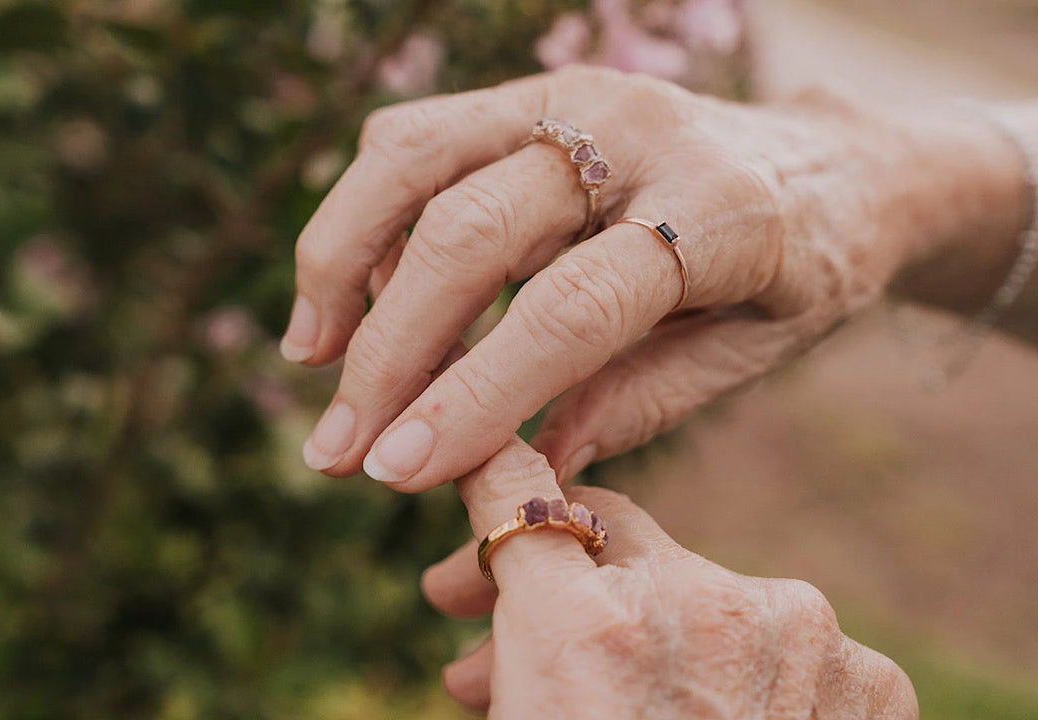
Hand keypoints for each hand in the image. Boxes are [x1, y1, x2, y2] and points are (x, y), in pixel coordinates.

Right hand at [284, 64, 1016, 487]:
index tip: (399, 472)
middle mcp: (640, 132)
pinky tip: (348, 295)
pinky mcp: (533, 91)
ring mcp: (578, 96)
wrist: (832, 161)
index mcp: (725, 212)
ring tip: (312, 362)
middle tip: (338, 451)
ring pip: (414, 159)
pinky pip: (417, 139)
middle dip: (388, 351)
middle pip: (472, 231)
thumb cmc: (801, 269)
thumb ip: (644, 398)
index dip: (475, 395)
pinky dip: (363, 217)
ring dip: (341, 266)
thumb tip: (530, 464)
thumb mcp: (757, 348)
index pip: (571, 310)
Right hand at [425, 439, 918, 717]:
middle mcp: (703, 603)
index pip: (530, 499)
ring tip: (599, 704)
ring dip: (651, 635)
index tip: (484, 534)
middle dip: (554, 590)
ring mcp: (800, 638)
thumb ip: (522, 618)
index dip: (501, 508)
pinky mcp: (867, 679)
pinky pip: (782, 641)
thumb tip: (511, 538)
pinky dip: (745, 672)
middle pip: (615, 545)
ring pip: (700, 593)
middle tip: (488, 653)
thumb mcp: (528, 713)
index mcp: (590, 627)